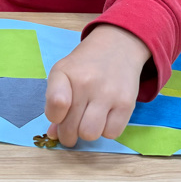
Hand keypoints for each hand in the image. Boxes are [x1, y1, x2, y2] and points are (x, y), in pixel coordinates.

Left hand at [44, 25, 150, 146]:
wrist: (117, 47)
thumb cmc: (84, 65)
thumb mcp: (62, 73)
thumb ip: (53, 103)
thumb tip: (53, 134)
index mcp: (64, 73)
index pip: (55, 105)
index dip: (54, 117)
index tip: (58, 116)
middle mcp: (86, 83)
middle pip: (71, 127)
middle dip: (68, 134)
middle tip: (71, 128)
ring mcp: (108, 94)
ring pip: (91, 134)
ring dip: (87, 133)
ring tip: (88, 121)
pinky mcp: (127, 103)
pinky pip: (112, 134)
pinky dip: (106, 131)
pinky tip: (105, 118)